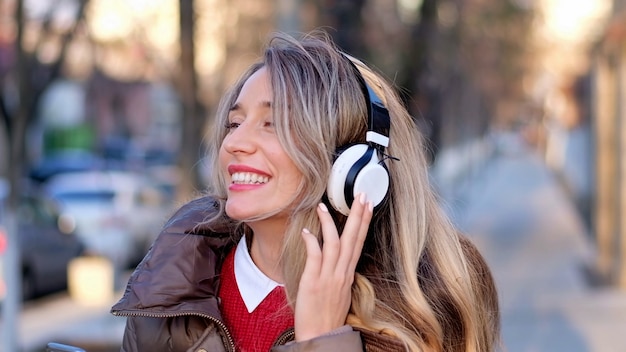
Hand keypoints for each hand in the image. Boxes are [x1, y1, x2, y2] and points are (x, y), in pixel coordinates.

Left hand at [295, 193, 372, 341]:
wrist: (320, 336)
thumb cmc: (327, 316)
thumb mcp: (340, 292)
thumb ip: (339, 273)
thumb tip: (337, 258)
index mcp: (348, 274)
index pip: (358, 243)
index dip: (364, 222)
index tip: (368, 205)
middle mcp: (341, 273)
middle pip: (352, 239)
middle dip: (357, 216)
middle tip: (361, 195)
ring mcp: (328, 277)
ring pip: (333, 244)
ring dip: (329, 223)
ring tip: (322, 206)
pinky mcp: (313, 283)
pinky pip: (314, 258)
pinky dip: (311, 242)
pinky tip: (306, 230)